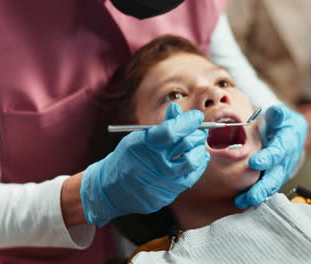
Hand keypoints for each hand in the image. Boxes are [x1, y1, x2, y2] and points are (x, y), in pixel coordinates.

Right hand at [81, 103, 209, 226]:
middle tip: (200, 130)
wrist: (110, 189)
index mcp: (143, 145)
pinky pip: (190, 178)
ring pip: (192, 162)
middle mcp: (152, 164)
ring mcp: (160, 181)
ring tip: (198, 145)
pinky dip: (198, 166)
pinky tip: (196, 158)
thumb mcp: (137, 138)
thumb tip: (177, 109)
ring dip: (200, 149)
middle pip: (185, 144)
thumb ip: (160, 126)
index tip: (196, 116)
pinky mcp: (166, 194)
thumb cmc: (126, 158)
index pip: (171, 130)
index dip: (188, 121)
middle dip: (198, 133)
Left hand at [235, 104, 307, 207]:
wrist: (289, 133)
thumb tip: (275, 112)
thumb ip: (278, 114)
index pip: (278, 152)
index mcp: (288, 142)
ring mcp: (281, 171)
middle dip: (263, 187)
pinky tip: (243, 203)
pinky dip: (256, 197)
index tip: (254, 163)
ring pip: (271, 186)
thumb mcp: (281, 114)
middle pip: (276, 176)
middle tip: (249, 196)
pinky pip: (266, 189)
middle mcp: (286, 160)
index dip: (267, 158)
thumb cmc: (281, 122)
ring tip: (241, 202)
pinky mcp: (274, 178)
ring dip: (257, 196)